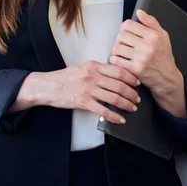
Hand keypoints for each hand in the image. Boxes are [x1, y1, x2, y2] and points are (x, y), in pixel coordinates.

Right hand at [16, 61, 141, 124]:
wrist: (48, 86)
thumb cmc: (66, 77)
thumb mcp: (83, 67)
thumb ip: (98, 69)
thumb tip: (116, 74)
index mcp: (94, 66)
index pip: (118, 70)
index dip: (131, 77)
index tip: (137, 83)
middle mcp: (92, 76)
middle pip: (119, 85)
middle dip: (132, 93)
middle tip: (137, 99)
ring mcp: (88, 89)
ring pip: (114, 98)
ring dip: (126, 104)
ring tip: (132, 108)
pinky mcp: (83, 102)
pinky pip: (103, 110)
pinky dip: (114, 116)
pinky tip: (120, 119)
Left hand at [109, 9, 186, 117]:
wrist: (167, 78)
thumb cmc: (164, 57)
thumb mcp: (163, 36)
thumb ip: (151, 22)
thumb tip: (139, 12)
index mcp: (153, 35)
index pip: (128, 25)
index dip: (124, 28)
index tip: (126, 32)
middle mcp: (148, 46)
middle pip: (121, 35)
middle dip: (120, 39)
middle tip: (124, 43)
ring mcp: (141, 58)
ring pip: (117, 47)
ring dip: (117, 50)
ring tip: (122, 52)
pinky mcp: (135, 69)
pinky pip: (116, 60)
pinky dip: (116, 60)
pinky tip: (121, 60)